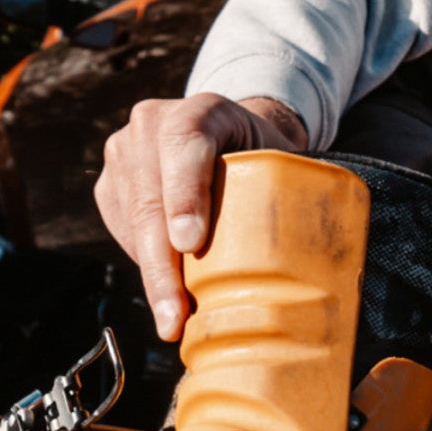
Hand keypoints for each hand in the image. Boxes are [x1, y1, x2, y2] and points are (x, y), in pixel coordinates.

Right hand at [97, 93, 309, 339]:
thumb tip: (321, 253)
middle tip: (174, 316)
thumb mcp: (281, 160)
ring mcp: (124, 153)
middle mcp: (151, 123)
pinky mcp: (110, 184)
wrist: (229, 139)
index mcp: (202, 110)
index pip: (184, 144)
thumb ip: (292, 189)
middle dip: (161, 264)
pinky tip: (166, 292)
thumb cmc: (263, 158)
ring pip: (132, 221)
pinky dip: (144, 266)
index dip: (185, 194)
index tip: (190, 243)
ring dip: (152, 276)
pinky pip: (121, 231)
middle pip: (150, 197)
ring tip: (172, 320)